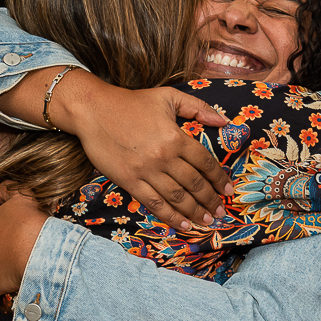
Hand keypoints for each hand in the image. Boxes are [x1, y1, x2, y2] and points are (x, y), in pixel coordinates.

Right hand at [69, 83, 232, 229]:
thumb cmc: (131, 102)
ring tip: (207, 221)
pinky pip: (154, 203)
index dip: (219, 178)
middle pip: (194, 184)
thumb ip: (198, 107)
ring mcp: (145, 171)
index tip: (228, 190)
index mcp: (175, 137)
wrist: (93, 110)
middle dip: (210, 200)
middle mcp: (163, 157)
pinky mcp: (129, 181)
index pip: (204, 163)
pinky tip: (182, 224)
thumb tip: (224, 120)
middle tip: (220, 211)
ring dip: (194, 212)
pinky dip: (170, 216)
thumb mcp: (168, 96)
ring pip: (177, 197)